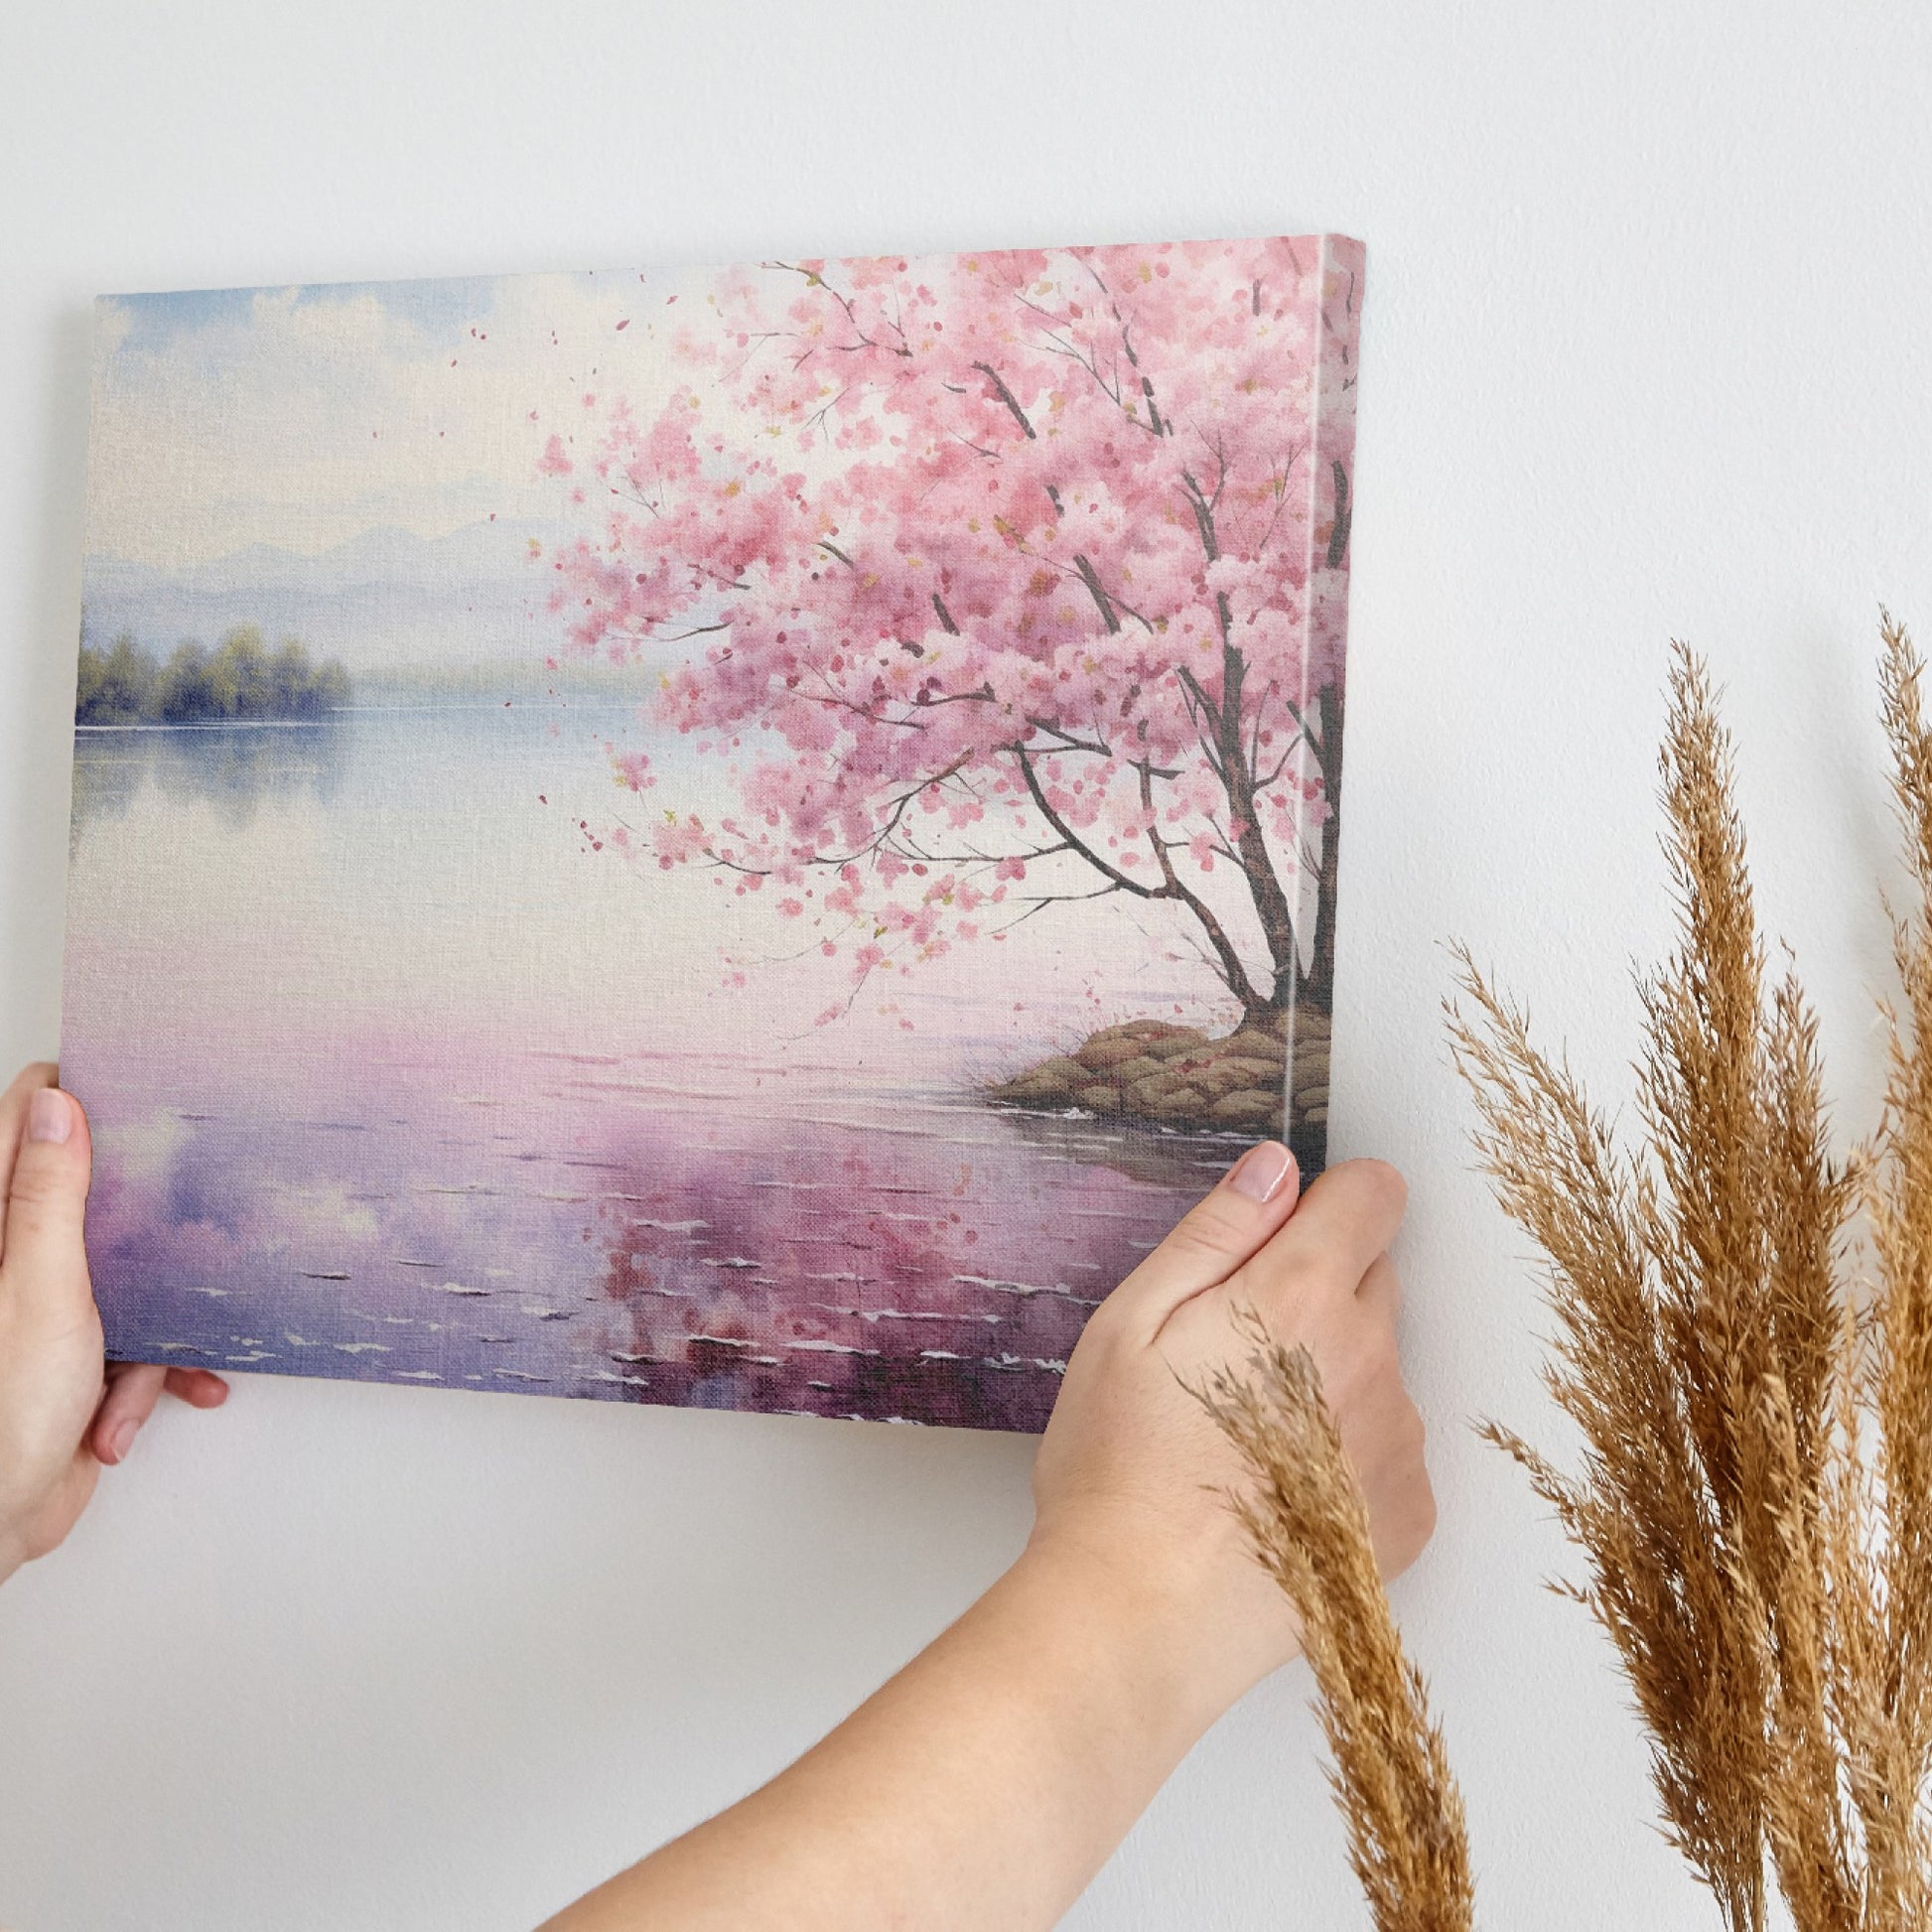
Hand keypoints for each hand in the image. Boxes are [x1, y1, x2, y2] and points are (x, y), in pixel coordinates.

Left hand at [0, 1063, 227, 1583]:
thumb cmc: (2, 1414)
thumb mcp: (41, 1288)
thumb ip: (50, 1196)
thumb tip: (59, 1106)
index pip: (25, 1122)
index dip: (78, 1100)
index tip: (138, 1096)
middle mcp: (15, 1258)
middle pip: (90, 1195)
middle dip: (144, 1220)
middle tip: (179, 1215)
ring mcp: (46, 1306)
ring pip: (128, 1271)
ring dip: (154, 1323)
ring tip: (145, 1362)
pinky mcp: (75, 1353)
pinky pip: (135, 1339)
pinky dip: (147, 1375)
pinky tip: (131, 1411)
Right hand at [1028, 1144, 1433, 1721]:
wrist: (1142, 1616)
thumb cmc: (1119, 1470)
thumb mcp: (1131, 1323)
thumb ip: (1216, 1233)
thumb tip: (1276, 1169)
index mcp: (1301, 1296)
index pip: (1374, 1194)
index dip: (1326, 1202)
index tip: (1279, 1238)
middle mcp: (1371, 1359)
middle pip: (1375, 1278)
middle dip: (1317, 1292)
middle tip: (1231, 1353)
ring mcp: (1397, 1441)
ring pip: (1379, 1366)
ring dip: (1332, 1377)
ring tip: (1244, 1438)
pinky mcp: (1408, 1514)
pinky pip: (1389, 1448)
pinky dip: (1346, 1456)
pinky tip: (1276, 1491)